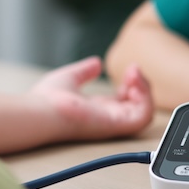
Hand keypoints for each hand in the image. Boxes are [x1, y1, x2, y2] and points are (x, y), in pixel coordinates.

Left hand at [29, 56, 152, 141]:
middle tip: (133, 70)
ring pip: (144, 114)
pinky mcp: (116, 124)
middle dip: (142, 86)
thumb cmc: (48, 99)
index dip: (132, 84)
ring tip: (135, 75)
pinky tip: (134, 83)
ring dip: (146, 91)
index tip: (129, 69)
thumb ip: (84, 71)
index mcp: (97, 109)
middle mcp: (107, 117)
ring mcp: (113, 122)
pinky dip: (145, 99)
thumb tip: (96, 63)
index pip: (124, 100)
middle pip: (138, 106)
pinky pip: (142, 117)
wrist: (41, 111)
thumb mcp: (70, 78)